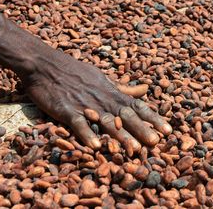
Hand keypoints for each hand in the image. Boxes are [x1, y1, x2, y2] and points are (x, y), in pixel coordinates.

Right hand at [23, 51, 171, 150]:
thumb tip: (145, 90)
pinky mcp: (66, 109)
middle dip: (142, 129)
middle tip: (157, 143)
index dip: (153, 118)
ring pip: (106, 120)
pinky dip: (86, 133)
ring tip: (133, 149)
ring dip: (120, 135)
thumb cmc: (74, 71)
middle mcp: (102, 98)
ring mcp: (84, 104)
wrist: (44, 63)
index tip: (168, 130)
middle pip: (126, 115)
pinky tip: (95, 146)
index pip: (137, 105)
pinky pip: (78, 123)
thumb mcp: (102, 77)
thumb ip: (123, 88)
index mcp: (111, 91)